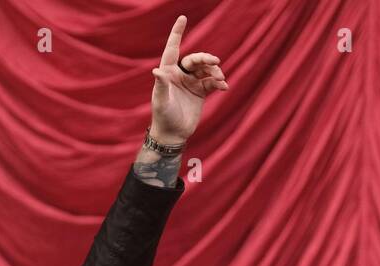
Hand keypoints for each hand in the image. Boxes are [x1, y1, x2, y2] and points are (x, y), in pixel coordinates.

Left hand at [149, 15, 228, 143]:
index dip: (177, 33)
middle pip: (195, 59)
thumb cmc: (163, 117)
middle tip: (215, 62)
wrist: (173, 134)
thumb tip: (156, 70)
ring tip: (220, 79)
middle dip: (206, 58)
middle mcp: (179, 75)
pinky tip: (224, 87)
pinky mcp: (201, 92)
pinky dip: (219, 82)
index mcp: (168, 73)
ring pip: (206, 69)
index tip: (182, 17)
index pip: (172, 49)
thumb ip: (161, 85)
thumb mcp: (160, 101)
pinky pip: (212, 82)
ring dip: (215, 71)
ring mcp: (191, 82)